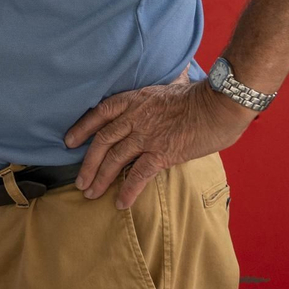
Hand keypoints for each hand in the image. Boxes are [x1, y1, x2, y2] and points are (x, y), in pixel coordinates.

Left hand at [64, 72, 255, 208]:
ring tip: (91, 193)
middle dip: (88, 163)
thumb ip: (155, 95)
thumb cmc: (200, 96)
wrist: (219, 106)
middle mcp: (135, 118)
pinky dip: (128, 190)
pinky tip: (120, 202)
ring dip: (101, 179)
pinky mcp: (162, 153)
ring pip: (115, 160)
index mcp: (135, 100)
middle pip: (102, 141)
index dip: (82, 128)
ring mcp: (147, 136)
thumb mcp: (168, 86)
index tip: (69, 141)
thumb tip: (160, 86)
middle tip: (79, 181)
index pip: (100, 113)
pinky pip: (138, 175)